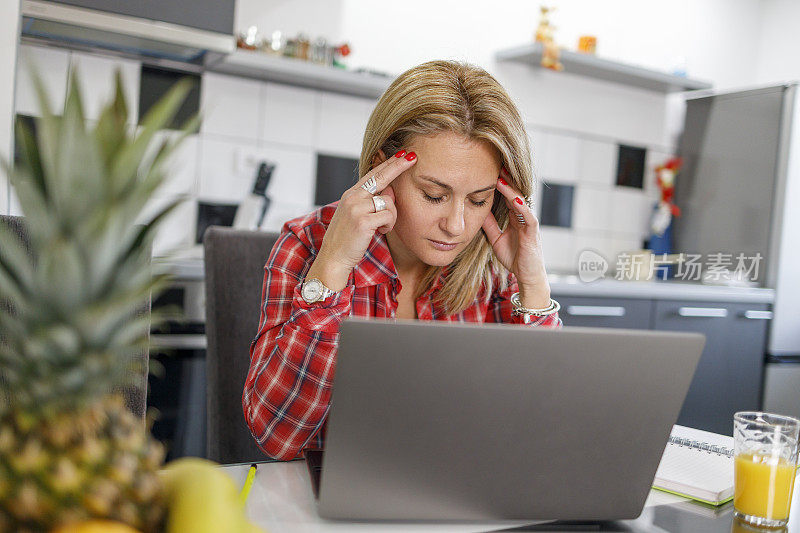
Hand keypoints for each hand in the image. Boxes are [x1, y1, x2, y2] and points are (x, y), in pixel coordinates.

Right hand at [307, 150, 416, 290]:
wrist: (334, 257)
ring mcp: (357, 208)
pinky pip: (388, 216)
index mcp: (351, 194)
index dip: (388, 163)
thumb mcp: (357, 215)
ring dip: (392, 216)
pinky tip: (380, 232)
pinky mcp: (363, 221)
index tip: (401, 155)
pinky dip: (389, 225)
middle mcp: (353, 197)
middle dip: (398, 166)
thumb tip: (390, 192)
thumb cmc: (348, 238)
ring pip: (389, 201)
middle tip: (412, 157)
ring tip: (382, 227)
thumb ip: (370, 202)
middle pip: (381, 177)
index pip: (373, 174)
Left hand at [481, 166, 550, 307]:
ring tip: (501, 177)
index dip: (497, 184)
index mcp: (515, 217)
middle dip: (505, 180)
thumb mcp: (496, 239)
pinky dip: (522, 206)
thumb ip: (490, 225)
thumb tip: (478, 211)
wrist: (527, 276)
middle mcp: (523, 217)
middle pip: (514, 193)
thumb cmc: (514, 257)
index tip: (486, 171)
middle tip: (494, 164)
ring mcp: (529, 223)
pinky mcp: (533, 233)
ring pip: (521, 201)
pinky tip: (515, 198)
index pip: (506, 196)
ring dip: (511, 189)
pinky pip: (528, 216)